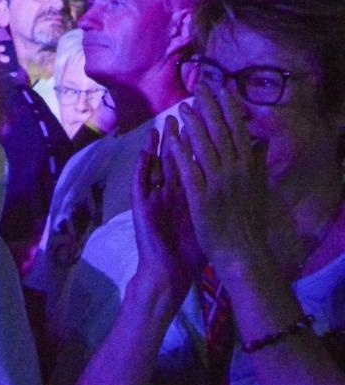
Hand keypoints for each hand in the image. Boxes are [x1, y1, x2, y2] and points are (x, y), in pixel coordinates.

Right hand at [130, 125, 201, 304]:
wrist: (170, 272)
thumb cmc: (192, 249)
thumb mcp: (209, 217)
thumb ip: (219, 195)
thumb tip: (242, 175)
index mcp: (186, 193)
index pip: (193, 162)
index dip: (199, 141)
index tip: (207, 123)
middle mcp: (168, 192)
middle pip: (173, 158)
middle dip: (178, 136)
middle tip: (182, 112)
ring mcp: (153, 198)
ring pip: (155, 166)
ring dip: (157, 146)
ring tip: (160, 125)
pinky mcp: (142, 208)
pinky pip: (141, 183)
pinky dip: (143, 167)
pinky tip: (145, 153)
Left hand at [162, 90, 273, 275]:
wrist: (241, 253)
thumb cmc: (247, 222)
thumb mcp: (256, 189)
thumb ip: (256, 165)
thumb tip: (261, 142)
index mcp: (248, 169)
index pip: (239, 131)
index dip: (231, 109)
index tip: (224, 89)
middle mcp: (234, 172)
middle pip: (221, 133)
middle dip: (210, 109)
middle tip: (200, 87)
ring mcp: (217, 184)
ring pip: (204, 147)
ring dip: (193, 125)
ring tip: (182, 107)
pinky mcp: (200, 197)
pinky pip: (188, 170)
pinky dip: (181, 153)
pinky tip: (172, 138)